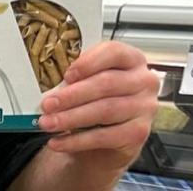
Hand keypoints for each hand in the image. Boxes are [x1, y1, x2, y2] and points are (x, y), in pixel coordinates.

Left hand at [37, 41, 156, 162]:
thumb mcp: (90, 81)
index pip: (114, 52)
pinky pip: (104, 137)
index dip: (89, 62)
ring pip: (104, 111)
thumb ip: (77, 78)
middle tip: (47, 104)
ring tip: (48, 123)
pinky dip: (76, 140)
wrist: (112, 135)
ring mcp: (145, 108)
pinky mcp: (138, 133)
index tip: (66, 74)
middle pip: (106, 84)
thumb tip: (51, 87)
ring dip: (71, 118)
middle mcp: (144, 81)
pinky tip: (57, 142)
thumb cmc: (98, 99)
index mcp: (132, 59)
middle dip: (72, 95)